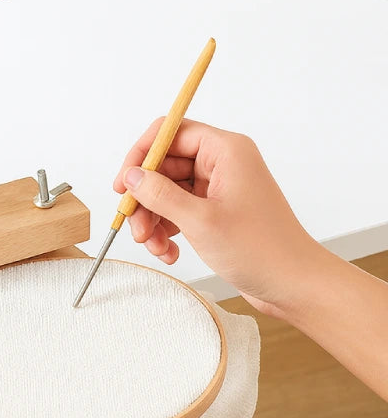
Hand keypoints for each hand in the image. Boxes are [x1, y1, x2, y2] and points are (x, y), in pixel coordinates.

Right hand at [114, 119, 322, 316]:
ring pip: (167, 192)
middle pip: (164, 166)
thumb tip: (132, 176)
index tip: (123, 184)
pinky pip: (178, 211)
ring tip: (153, 246)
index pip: (171, 133)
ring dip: (153, 219)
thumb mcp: (200, 221)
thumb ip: (160, 194)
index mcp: (226, 151)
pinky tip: (169, 252)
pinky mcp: (215, 211)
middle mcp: (222, 164)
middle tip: (134, 226)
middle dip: (145, 198)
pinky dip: (167, 231)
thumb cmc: (261, 250)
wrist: (293, 284)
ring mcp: (218, 188)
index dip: (141, 155)